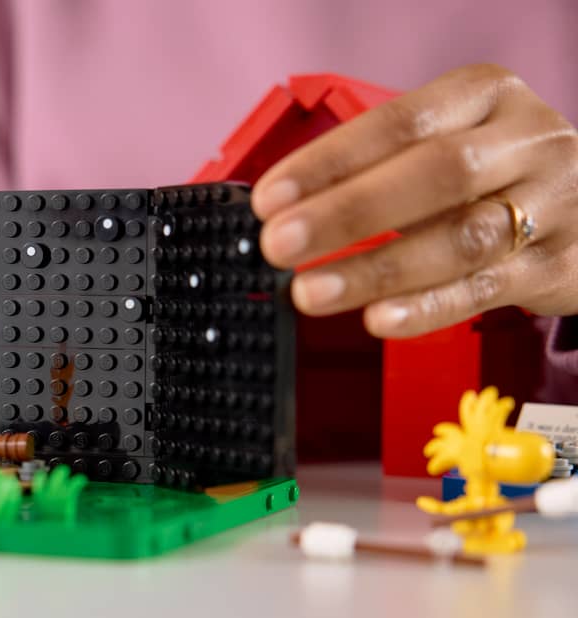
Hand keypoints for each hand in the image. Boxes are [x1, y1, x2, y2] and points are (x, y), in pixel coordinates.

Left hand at [251, 64, 577, 337]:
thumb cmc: (492, 173)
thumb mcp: (445, 142)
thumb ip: (377, 168)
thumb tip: (285, 212)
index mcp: (485, 97)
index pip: (398, 123)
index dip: (328, 162)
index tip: (270, 199)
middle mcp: (525, 141)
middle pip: (434, 174)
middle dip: (346, 213)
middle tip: (280, 244)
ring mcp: (552, 203)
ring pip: (461, 237)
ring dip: (377, 269)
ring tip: (312, 291)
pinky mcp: (558, 264)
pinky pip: (484, 289)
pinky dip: (426, 308)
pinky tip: (378, 318)